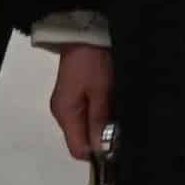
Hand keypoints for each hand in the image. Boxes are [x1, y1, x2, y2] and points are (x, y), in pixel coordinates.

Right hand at [45, 42, 114, 165]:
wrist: (85, 32)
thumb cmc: (94, 62)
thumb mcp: (101, 91)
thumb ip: (99, 122)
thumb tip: (100, 152)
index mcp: (66, 114)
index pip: (78, 150)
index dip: (98, 152)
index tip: (116, 144)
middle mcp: (62, 114)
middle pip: (81, 141)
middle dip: (101, 139)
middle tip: (121, 128)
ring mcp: (67, 105)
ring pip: (84, 129)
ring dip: (101, 128)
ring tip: (118, 116)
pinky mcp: (73, 96)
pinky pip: (85, 116)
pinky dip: (98, 117)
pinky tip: (111, 107)